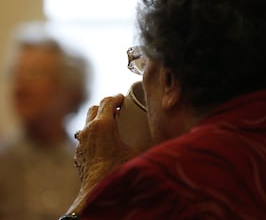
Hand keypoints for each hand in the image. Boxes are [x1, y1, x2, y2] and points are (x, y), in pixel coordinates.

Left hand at [69, 94, 139, 213]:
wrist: (97, 192)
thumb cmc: (117, 172)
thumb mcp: (136, 154)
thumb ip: (148, 144)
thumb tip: (162, 139)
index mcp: (103, 125)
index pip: (107, 101)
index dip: (116, 97)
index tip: (123, 98)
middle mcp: (88, 129)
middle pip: (95, 108)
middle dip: (106, 106)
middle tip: (118, 109)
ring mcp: (81, 141)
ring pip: (88, 121)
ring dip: (98, 118)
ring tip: (110, 124)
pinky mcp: (78, 152)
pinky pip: (85, 135)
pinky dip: (93, 132)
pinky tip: (102, 142)